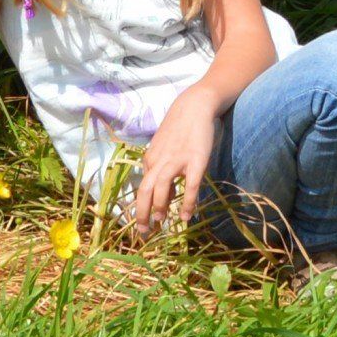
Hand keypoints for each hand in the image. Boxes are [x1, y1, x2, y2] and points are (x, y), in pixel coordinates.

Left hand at [130, 90, 219, 237]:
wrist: (195, 105)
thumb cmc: (179, 128)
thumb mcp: (163, 147)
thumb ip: (159, 166)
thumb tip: (163, 192)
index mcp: (151, 159)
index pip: (142, 187)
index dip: (140, 208)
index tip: (143, 224)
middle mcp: (160, 160)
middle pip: (145, 190)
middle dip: (142, 213)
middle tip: (144, 232)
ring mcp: (178, 159)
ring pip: (162, 187)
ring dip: (160, 207)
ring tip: (162, 222)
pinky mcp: (196, 159)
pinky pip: (190, 184)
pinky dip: (187, 202)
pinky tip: (187, 216)